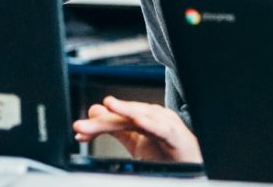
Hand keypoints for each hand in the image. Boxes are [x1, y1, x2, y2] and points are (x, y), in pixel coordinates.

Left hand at [72, 95, 202, 163]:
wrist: (193, 166)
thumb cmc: (167, 151)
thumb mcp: (136, 142)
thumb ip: (116, 129)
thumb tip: (94, 112)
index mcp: (142, 118)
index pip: (116, 119)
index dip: (97, 125)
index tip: (79, 132)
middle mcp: (153, 117)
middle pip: (124, 116)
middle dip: (103, 120)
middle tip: (81, 126)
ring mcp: (166, 124)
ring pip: (142, 116)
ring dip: (124, 111)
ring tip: (109, 106)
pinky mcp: (177, 136)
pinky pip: (162, 129)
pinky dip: (151, 123)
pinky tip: (137, 120)